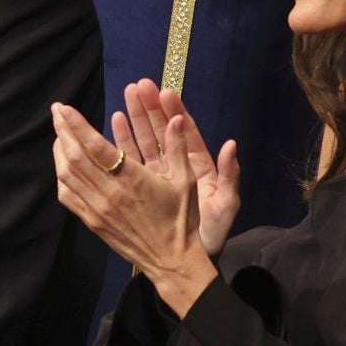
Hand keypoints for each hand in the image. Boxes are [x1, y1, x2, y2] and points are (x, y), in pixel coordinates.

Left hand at [52, 101, 216, 314]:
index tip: (64, 108)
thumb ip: (179, 147)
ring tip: (59, 132)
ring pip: (67, 175)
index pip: (96, 147)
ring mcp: (97, 209)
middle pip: (75, 157)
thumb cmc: (181, 219)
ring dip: (60, 150)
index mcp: (132, 180)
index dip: (77, 125)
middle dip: (62, 131)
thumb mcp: (186, 181)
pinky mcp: (92, 221)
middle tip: (56, 111)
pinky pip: (68, 195)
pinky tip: (64, 162)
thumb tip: (178, 118)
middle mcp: (110, 193)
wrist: (171, 261)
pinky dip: (61, 175)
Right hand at [119, 79, 239, 255]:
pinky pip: (131, 160)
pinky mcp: (142, 187)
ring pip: (144, 141)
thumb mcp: (226, 204)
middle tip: (138, 85)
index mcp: (198, 167)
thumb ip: (229, 175)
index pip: (186, 133)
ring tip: (125, 95)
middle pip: (162, 131)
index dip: (175, 112)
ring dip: (135, 119)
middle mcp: (176, 167)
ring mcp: (158, 176)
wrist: (191, 261)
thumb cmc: (213, 233)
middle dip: (150, 108)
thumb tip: (232, 145)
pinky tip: (114, 124)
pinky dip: (122, 142)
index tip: (165, 91)